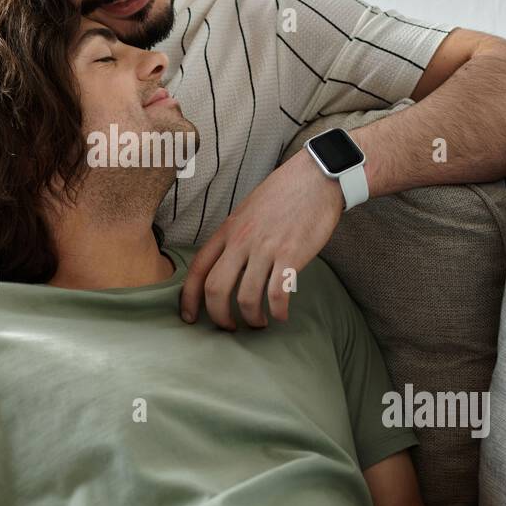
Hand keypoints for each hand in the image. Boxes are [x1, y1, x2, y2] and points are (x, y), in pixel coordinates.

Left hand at [180, 149, 343, 329]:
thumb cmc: (284, 193)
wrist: (316, 177)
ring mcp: (266, 248)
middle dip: (218, 317)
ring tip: (259, 323)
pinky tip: (282, 315)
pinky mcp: (291, 255)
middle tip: (229, 328)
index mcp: (228, 230)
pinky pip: (278, 294)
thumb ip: (235, 236)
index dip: (188, 298)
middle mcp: (241, 241)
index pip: (198, 268)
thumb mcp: (247, 210)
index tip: (189, 318)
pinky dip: (278, 311)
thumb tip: (228, 263)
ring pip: (246, 297)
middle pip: (215, 289)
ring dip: (252, 318)